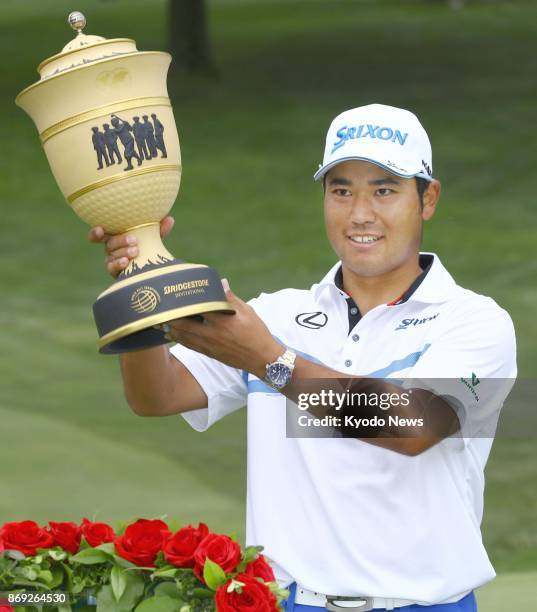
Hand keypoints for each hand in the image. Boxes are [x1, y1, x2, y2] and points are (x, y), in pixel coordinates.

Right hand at [88, 216, 174, 277]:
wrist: (151, 268)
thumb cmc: (148, 247)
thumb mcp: (153, 238)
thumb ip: (159, 230)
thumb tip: (169, 219)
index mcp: (115, 237)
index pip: (98, 235)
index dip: (95, 232)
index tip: (100, 229)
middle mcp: (110, 249)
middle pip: (108, 244)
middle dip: (120, 241)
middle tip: (134, 240)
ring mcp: (112, 261)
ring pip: (111, 256)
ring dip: (122, 252)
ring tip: (135, 251)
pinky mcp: (116, 272)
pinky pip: (112, 268)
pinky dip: (118, 264)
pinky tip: (126, 262)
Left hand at [160, 280, 282, 377]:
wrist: (262, 358)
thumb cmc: (257, 332)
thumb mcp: (247, 311)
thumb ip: (231, 298)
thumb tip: (221, 282)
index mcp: (222, 320)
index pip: (198, 308)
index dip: (184, 302)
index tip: (173, 295)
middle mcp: (213, 333)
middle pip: (185, 324)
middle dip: (170, 317)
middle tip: (158, 309)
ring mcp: (210, 345)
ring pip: (184, 336)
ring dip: (170, 328)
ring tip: (158, 321)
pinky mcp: (210, 353)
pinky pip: (190, 345)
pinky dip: (179, 339)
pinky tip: (171, 334)